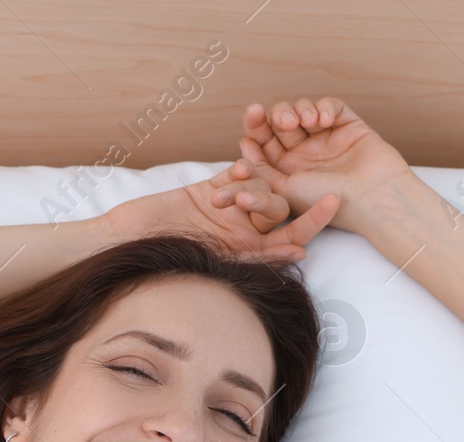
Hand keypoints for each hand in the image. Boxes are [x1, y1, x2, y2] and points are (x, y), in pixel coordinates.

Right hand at [104, 158, 339, 263]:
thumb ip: (257, 257)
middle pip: (278, 209)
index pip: (291, 236)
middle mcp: (243, 234)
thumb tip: (300, 251)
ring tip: (276, 162)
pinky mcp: (209, 191)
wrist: (128, 245)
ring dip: (265, 174)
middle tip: (279, 183)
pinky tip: (246, 157)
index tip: (334, 200)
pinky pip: (234, 173)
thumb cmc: (165, 263)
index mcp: (249, 255)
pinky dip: (243, 164)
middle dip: (281, 196)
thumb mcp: (216, 262)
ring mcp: (227, 211)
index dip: (314, 220)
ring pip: (258, 186)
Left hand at [238, 97, 409, 233]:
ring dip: (299, 109)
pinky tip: (324, 120)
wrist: (370, 199)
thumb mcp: (282, 192)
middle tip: (280, 119)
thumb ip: (260, 172)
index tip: (251, 118)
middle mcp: (305, 153)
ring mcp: (327, 138)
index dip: (255, 128)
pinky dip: (324, 107)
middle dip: (276, 116)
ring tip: (305, 121)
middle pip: (280, 122)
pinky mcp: (349, 126)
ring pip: (303, 110)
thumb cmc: (326, 202)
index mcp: (287, 170)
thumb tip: (242, 149)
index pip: (264, 142)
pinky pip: (331, 106)